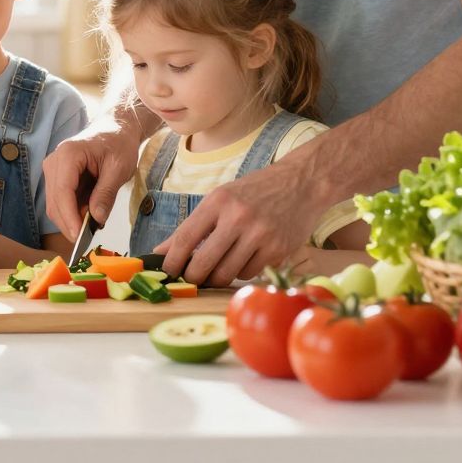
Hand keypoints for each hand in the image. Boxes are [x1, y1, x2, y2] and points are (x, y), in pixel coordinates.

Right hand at [42, 108, 144, 237]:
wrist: (115, 127)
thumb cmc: (118, 142)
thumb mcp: (119, 168)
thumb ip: (106, 193)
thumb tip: (97, 219)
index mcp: (68, 155)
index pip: (62, 192)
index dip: (69, 217)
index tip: (79, 238)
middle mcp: (54, 162)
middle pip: (54, 202)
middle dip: (69, 223)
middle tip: (89, 238)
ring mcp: (53, 169)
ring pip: (54, 205)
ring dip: (71, 219)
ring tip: (93, 225)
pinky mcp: (57, 177)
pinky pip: (60, 201)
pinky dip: (72, 212)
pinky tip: (88, 216)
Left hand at [155, 160, 324, 285]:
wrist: (301, 183)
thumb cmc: (254, 192)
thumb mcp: (220, 199)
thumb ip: (191, 226)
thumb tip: (160, 251)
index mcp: (218, 202)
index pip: (185, 238)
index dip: (172, 260)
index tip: (167, 271)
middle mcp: (238, 217)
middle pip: (203, 263)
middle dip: (193, 277)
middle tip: (192, 278)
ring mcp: (260, 235)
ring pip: (226, 274)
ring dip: (218, 277)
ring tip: (218, 268)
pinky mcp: (278, 250)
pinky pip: (249, 274)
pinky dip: (242, 271)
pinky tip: (245, 258)